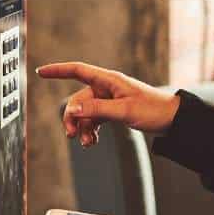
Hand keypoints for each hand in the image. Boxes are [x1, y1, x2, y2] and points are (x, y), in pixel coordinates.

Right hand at [36, 61, 179, 146]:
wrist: (173, 119)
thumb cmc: (152, 110)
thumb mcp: (124, 111)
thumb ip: (97, 110)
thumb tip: (72, 111)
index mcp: (108, 80)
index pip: (77, 70)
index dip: (58, 71)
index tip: (40, 72)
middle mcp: (106, 87)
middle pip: (78, 100)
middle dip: (72, 118)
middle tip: (72, 135)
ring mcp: (109, 99)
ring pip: (85, 113)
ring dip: (83, 128)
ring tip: (88, 144)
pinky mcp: (113, 111)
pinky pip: (94, 119)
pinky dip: (91, 130)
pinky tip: (93, 141)